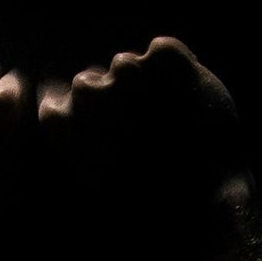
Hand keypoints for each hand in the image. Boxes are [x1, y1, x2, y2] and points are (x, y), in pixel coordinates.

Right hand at [36, 36, 248, 209]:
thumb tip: (58, 116)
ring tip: (169, 123)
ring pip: (127, 65)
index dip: (84, 121)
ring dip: (143, 85)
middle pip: (89, 83)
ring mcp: (128, 72)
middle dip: (110, 103)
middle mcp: (88, 92)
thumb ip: (70, 146)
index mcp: (60, 124)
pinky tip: (187, 103)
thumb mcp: (87, 188)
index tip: (107, 140)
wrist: (205, 206)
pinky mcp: (165, 58)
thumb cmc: (143, 209)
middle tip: (141, 134)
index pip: (56, 102)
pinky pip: (164, 51)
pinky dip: (178, 70)